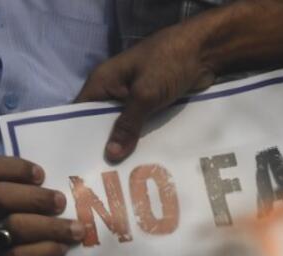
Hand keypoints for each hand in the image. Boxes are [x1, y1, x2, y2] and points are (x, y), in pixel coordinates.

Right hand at [0, 155, 85, 255]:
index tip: (42, 174)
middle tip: (62, 202)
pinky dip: (43, 251)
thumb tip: (106, 152)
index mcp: (1, 186)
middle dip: (34, 198)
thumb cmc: (60, 218)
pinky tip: (62, 249)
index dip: (10, 167)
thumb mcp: (61, 193)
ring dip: (49, 227)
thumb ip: (66, 175)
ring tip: (77, 230)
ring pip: (11, 226)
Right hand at [75, 24, 217, 162]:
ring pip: (124, 127)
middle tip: (102, 178)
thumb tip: (110, 155)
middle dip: (104, 147)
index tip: (79, 163)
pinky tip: (143, 162)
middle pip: (101, 123)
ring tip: (121, 176)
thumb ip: (127, 124)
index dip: (77, 136)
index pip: (80, 112)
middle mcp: (114, 91)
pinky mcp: (152, 104)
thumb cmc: (168, 62)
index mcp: (103, 82)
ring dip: (126, 146)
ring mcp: (134, 98)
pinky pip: (143, 125)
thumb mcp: (145, 94)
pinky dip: (143, 140)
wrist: (204, 50)